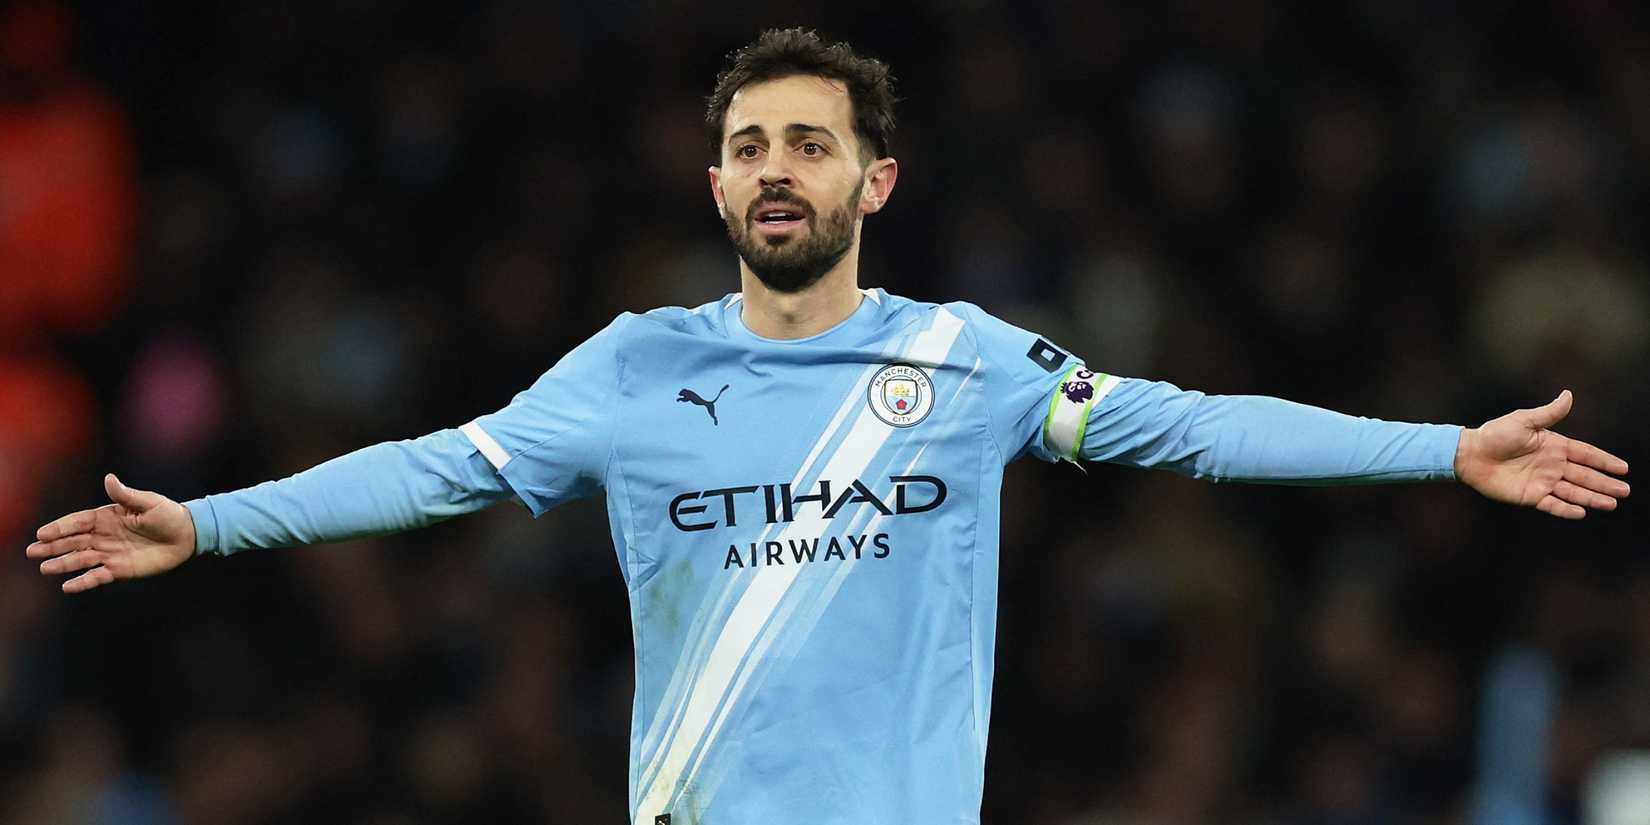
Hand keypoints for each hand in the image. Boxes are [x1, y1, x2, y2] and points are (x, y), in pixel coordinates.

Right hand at [25, 474, 196, 592]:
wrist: (187, 536)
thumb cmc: (168, 515)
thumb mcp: (148, 502)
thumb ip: (126, 495)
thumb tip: (109, 479)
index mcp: (106, 517)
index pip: (78, 522)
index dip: (60, 528)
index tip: (41, 533)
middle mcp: (103, 536)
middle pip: (72, 542)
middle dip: (52, 547)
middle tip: (31, 552)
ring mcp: (109, 553)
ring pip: (80, 560)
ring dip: (62, 564)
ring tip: (44, 568)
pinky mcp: (119, 570)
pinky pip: (97, 576)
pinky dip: (83, 582)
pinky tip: (67, 586)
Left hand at [1455, 390, 1630, 518]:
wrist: (1470, 454)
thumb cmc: (1495, 434)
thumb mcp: (1524, 420)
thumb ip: (1549, 413)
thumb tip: (1568, 394)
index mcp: (1554, 446)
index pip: (1586, 454)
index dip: (1604, 461)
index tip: (1624, 468)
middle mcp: (1552, 465)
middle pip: (1585, 476)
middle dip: (1605, 483)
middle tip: (1625, 491)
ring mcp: (1542, 482)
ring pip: (1573, 492)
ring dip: (1592, 497)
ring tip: (1611, 503)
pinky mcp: (1530, 496)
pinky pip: (1552, 504)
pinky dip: (1566, 509)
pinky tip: (1581, 512)